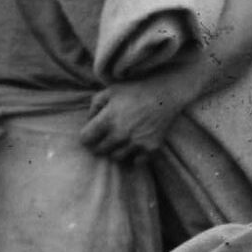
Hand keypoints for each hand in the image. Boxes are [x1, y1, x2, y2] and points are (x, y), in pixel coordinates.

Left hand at [81, 65, 203, 162]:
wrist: (166, 93)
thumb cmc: (136, 89)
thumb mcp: (110, 90)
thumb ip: (94, 106)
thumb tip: (89, 121)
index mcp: (107, 119)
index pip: (85, 139)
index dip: (86, 136)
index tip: (92, 132)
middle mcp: (120, 134)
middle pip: (99, 151)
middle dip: (99, 144)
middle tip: (106, 136)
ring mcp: (136, 143)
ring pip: (116, 157)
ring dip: (116, 150)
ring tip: (121, 140)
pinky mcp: (150, 148)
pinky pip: (136, 162)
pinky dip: (134, 156)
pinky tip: (135, 145)